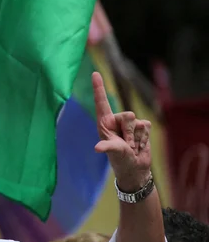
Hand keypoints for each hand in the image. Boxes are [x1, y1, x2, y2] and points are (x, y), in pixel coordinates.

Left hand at [92, 72, 151, 190]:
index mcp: (105, 123)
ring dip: (137, 137)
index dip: (99, 87)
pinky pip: (147, 126)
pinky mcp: (142, 127)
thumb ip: (108, 147)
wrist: (135, 167)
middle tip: (126, 145)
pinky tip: (140, 145)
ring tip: (132, 146)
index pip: (102, 102)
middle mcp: (116, 120)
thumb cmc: (119, 159)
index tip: (94, 73)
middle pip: (128, 115)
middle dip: (129, 132)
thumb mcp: (113, 152)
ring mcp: (130, 123)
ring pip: (138, 122)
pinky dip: (144, 138)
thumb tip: (98, 148)